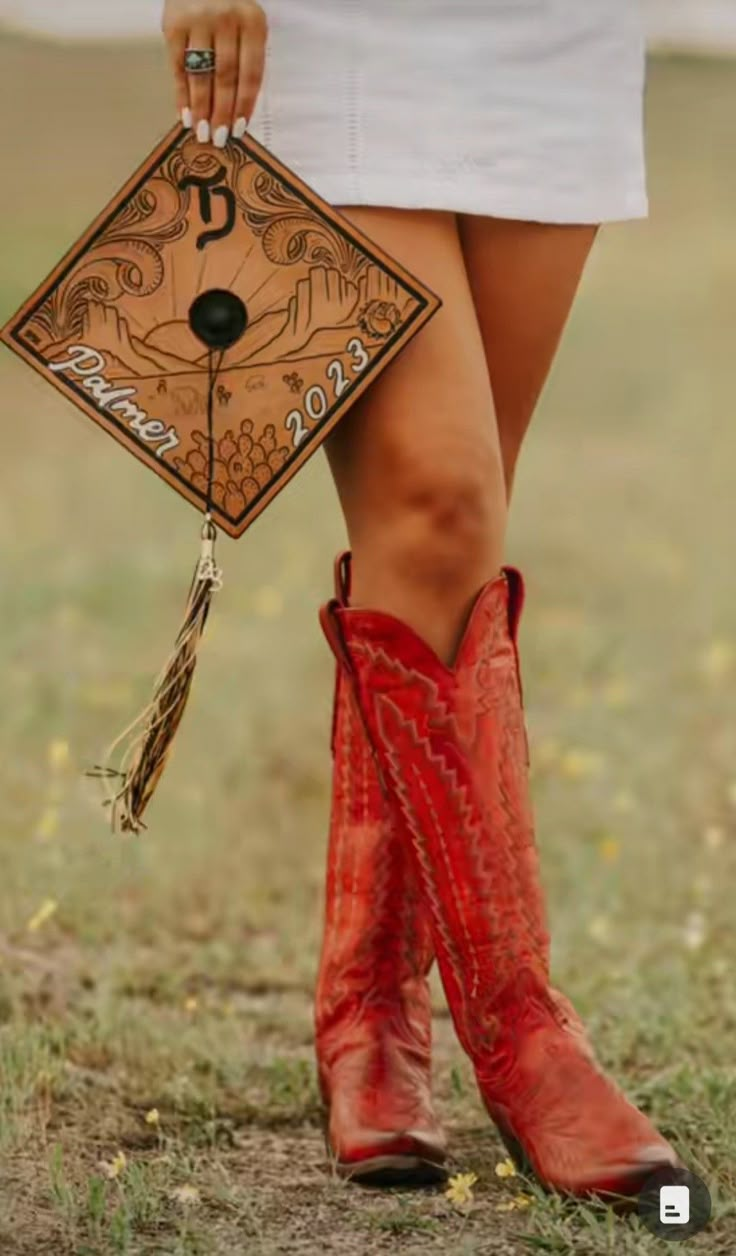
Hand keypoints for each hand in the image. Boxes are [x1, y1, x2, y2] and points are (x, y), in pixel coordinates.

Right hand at [162, 0, 267, 146]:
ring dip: (201, 108)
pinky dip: (181, 94)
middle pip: (226, 77)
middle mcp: (226, 20)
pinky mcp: (173, 24)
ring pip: (202, 74)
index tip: (239, 129)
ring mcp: (198, 21)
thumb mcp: (247, 25)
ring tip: (202, 132)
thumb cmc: (229, 6)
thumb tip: (238, 110)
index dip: (244, 104)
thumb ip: (247, 58)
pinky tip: (184, 114)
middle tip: (218, 138)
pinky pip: (178, 67)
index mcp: (253, 23)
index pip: (251, 73)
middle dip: (221, 112)